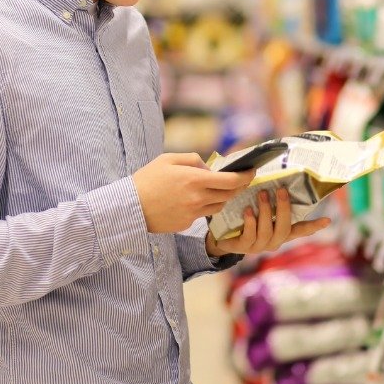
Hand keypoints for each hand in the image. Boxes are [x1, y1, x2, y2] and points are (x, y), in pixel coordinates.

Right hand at [132, 153, 255, 233]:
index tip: (252, 171)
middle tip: (241, 180)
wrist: (130, 207)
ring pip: (219, 206)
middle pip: (229, 195)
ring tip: (217, 189)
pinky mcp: (187, 224)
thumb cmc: (147, 179)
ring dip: (222, 197)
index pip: (231, 180)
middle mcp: (197, 198)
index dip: (245, 176)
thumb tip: (208, 167)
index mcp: (195, 179)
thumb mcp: (168, 159)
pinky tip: (195, 200)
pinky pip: (203, 215)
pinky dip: (205, 206)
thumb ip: (193, 159)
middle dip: (237, 186)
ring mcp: (193, 213)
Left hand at [205, 188, 330, 257]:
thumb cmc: (244, 218)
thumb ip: (270, 200)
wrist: (221, 236)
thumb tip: (275, 177)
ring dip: (265, 211)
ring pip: (267, 231)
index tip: (327, 220)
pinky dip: (250, 222)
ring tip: (261, 194)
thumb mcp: (259, 210)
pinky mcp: (244, 247)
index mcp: (280, 232)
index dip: (313, 226)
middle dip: (283, 208)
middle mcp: (273, 241)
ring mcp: (259, 246)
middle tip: (281, 190)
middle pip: (284, 228)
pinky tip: (247, 210)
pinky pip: (250, 235)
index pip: (300, 230)